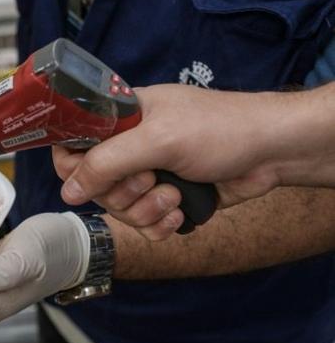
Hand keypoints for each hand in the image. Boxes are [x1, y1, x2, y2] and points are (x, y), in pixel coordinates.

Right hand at [53, 84, 280, 240]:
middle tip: (151, 179)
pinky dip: (160, 224)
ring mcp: (148, 173)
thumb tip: (68, 191)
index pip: (73, 144)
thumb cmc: (221, 129)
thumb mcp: (158, 140)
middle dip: (124, 193)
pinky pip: (144, 224)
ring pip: (120, 209)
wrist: (274, 152)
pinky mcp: (167, 198)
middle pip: (95, 186)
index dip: (75, 167)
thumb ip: (108, 163)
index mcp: (120, 119)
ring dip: (147, 210)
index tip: (93, 177)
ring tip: (176, 196)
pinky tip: (181, 212)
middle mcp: (130, 146)